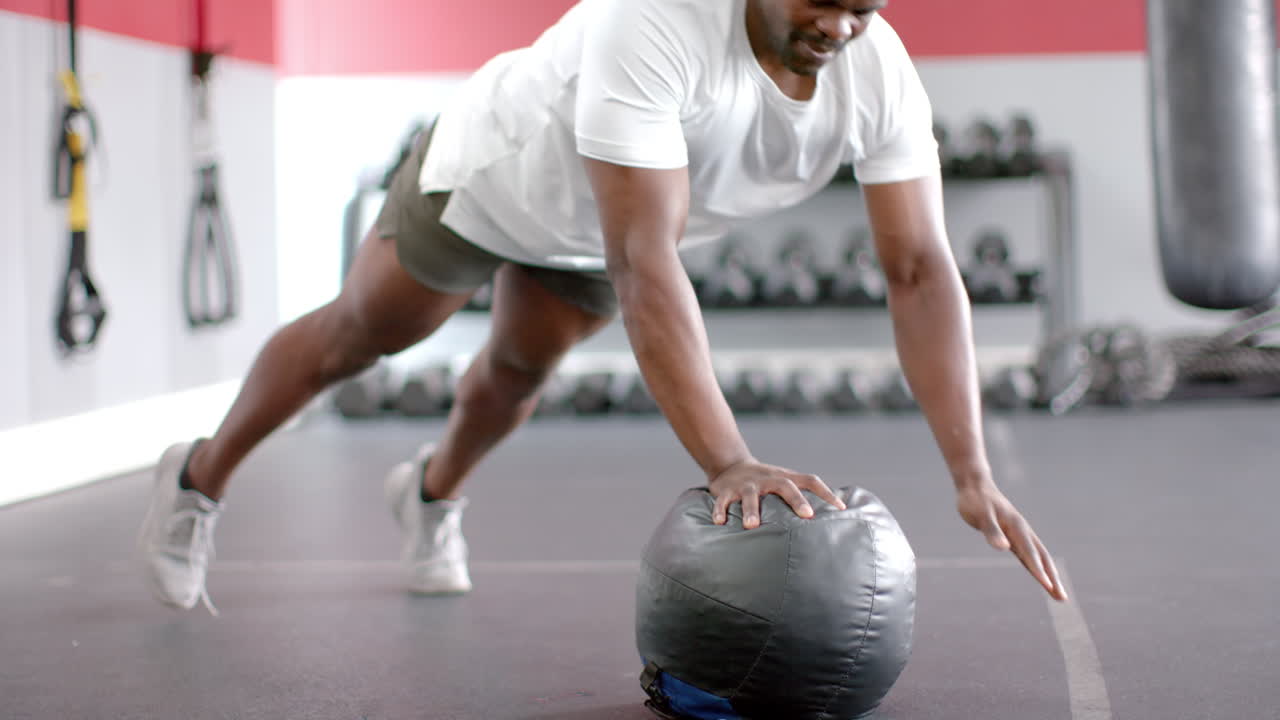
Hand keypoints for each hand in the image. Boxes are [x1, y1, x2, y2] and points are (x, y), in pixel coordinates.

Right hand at [707, 459, 845, 529]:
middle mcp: (767, 479)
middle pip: (785, 486)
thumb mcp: (782, 481)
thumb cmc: (764, 482)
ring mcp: (746, 485)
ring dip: (751, 510)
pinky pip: (722, 501)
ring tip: (752, 526)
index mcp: (784, 478)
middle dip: (796, 500)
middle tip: (807, 515)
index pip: (810, 480)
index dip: (826, 492)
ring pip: (750, 496)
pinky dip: (720, 511)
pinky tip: (719, 522)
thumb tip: (831, 516)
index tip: (841, 507)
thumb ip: (801, 495)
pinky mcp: (726, 491)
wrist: (729, 464)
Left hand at [956, 481, 1067, 601]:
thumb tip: (1005, 548)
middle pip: (1042, 558)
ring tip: (1057, 594)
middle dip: (1053, 579)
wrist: (975, 486)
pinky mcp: (1013, 536)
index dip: (1038, 570)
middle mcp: (1022, 532)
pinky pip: (1028, 555)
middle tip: (1063, 599)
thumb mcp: (981, 515)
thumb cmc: (976, 501)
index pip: (1030, 553)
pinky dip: (1036, 567)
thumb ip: (992, 531)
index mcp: (1017, 527)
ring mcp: (1020, 534)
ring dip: (1049, 575)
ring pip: (1038, 558)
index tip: (1048, 586)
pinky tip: (1039, 577)